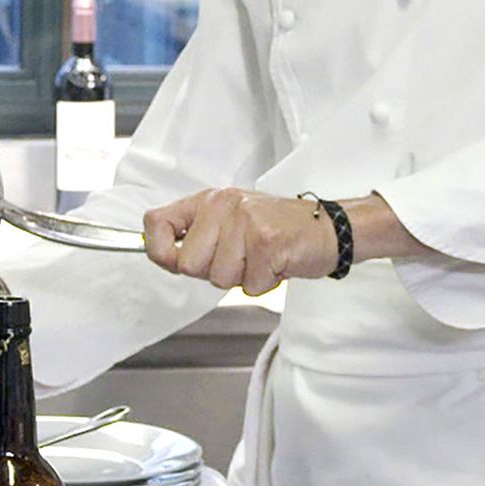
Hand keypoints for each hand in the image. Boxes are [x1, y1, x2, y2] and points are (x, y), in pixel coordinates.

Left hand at [142, 189, 338, 295]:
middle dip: (213, 273)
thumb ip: (199, 236)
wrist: (328, 228)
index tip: (172, 260)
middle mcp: (223, 205)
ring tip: (261, 259)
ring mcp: (245, 221)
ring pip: (219, 278)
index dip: (159, 250)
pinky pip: (248, 285)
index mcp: (209, 200)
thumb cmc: (279, 229)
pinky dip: (264, 284)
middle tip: (241, 259)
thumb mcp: (232, 221)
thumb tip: (164, 256)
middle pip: (188, 264)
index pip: (156, 222)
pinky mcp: (266, 242)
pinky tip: (277, 263)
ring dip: (242, 279)